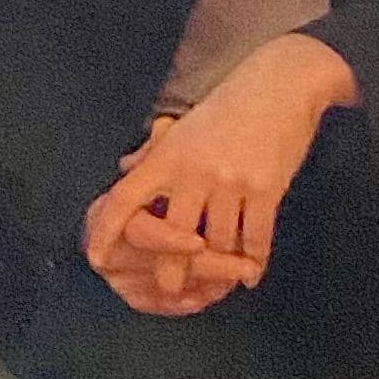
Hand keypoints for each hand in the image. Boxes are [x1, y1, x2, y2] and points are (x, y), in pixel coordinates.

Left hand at [81, 36, 356, 307]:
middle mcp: (193, 172)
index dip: (106, 231)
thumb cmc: (229, 106)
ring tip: (220, 286)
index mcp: (167, 156)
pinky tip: (251, 274)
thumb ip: (153, 153)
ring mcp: (230, 182)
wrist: (282, 85)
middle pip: (172, 240)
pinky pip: (256, 238)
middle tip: (172, 294)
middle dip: (171, 274)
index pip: (125, 199)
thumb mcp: (184, 127)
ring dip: (220, 271)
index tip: (96, 258)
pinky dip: (254, 261)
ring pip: (218, 245)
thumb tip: (124, 170)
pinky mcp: (265, 189)